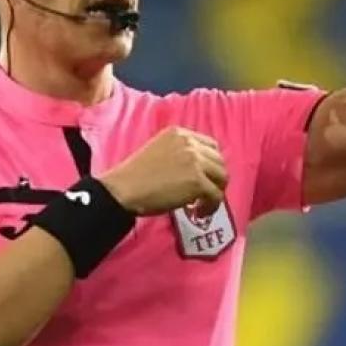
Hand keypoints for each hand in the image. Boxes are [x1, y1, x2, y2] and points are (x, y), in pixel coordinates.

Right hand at [98, 127, 228, 215]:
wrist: (123, 190)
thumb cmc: (134, 176)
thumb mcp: (158, 151)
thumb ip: (179, 153)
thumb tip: (198, 170)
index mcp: (179, 133)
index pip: (210, 145)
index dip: (210, 164)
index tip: (204, 178)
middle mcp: (189, 143)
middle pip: (219, 161)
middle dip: (215, 179)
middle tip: (204, 195)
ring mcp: (195, 161)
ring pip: (222, 177)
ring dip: (215, 193)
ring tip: (201, 206)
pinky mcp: (197, 181)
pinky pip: (216, 195)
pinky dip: (211, 206)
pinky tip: (199, 213)